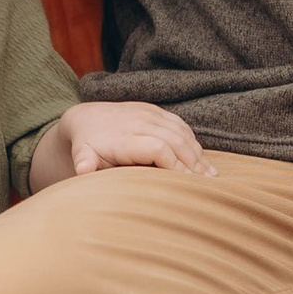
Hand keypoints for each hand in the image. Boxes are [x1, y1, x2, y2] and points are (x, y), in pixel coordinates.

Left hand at [26, 99, 209, 192]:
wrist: (86, 118)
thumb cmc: (87, 144)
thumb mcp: (81, 154)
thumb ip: (84, 162)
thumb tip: (82, 171)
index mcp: (124, 136)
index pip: (158, 148)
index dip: (175, 165)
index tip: (187, 184)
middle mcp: (139, 121)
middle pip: (174, 140)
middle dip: (192, 162)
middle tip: (207, 183)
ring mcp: (148, 113)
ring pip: (180, 131)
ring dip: (197, 153)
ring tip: (211, 174)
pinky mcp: (154, 110)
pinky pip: (179, 124)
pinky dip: (192, 140)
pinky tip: (201, 157)